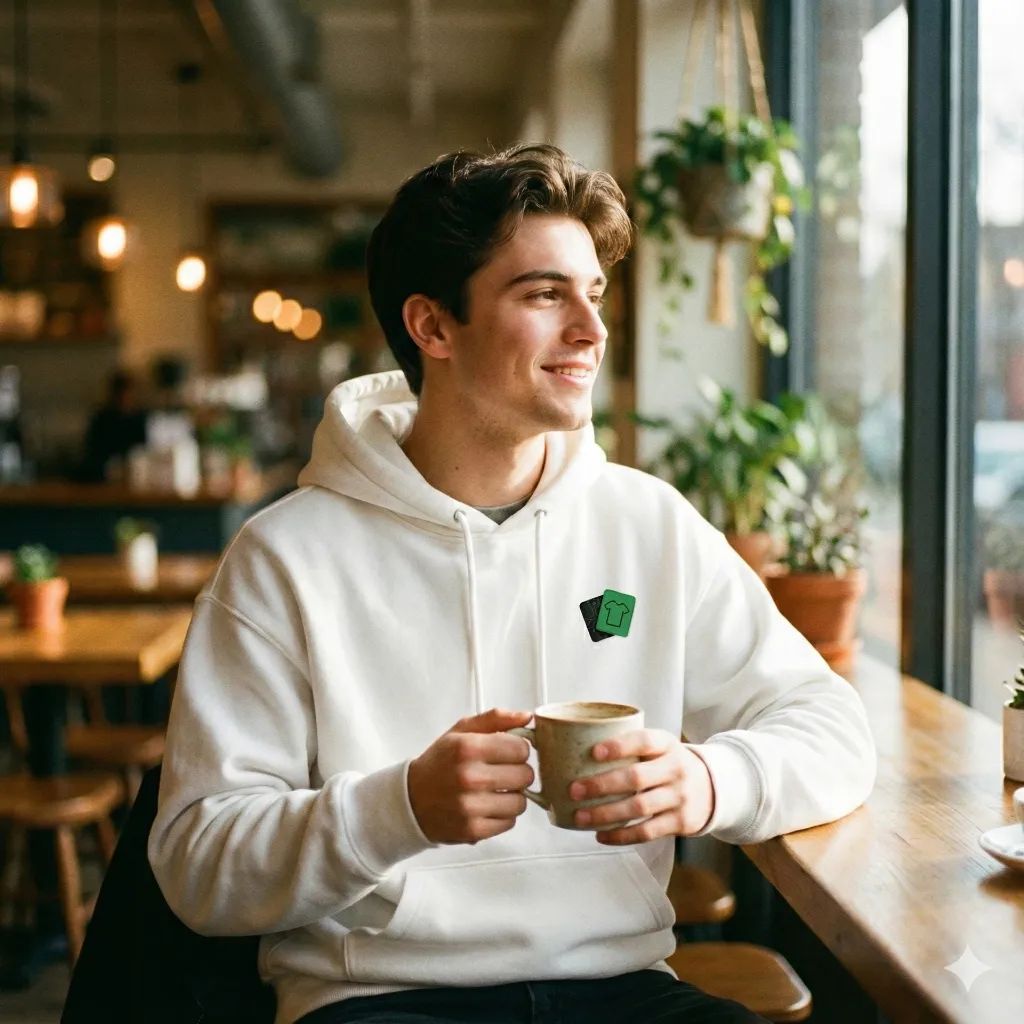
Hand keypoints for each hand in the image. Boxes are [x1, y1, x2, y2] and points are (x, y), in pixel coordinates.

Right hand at [407, 708, 534, 844]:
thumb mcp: (460, 732)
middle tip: (502, 772)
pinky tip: (488, 806)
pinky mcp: (473, 830)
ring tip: (495, 790)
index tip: (509, 752)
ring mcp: (471, 807)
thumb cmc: (440, 763)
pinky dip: (503, 814)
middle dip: (518, 772)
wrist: (411, 800)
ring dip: (513, 796)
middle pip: (526, 775)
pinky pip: (510, 822)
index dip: (518, 750)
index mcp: (468, 748)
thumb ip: (495, 719)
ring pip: (521, 802)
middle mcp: (470, 777)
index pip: (521, 749)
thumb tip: (527, 717)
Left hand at [567, 730, 714, 844]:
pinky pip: (647, 832)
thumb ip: (630, 747)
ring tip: (580, 817)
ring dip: (606, 814)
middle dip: (602, 785)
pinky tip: (600, 835)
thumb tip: (574, 749)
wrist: (713, 787)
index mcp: (667, 744)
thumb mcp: (659, 747)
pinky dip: (621, 836)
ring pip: (639, 807)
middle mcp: (676, 769)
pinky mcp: (680, 822)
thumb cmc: (668, 764)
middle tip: (574, 790)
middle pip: (636, 777)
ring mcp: (680, 797)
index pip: (644, 741)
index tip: (594, 752)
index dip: (619, 746)